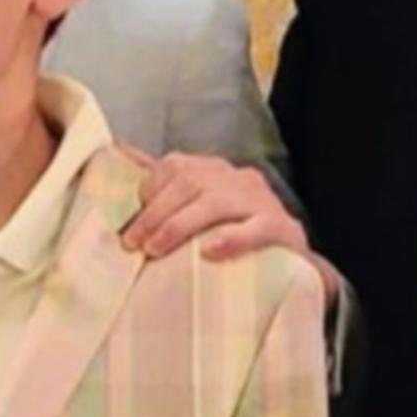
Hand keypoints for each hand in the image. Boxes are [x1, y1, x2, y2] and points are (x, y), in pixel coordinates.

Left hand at [117, 148, 340, 298]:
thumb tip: (121, 150)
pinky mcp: (283, 229)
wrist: (294, 265)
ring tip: (155, 250)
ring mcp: (263, 201)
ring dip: (178, 227)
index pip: (176, 166)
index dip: (148, 191)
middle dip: (155, 214)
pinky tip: (208, 252)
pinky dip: (230, 239)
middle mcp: (239, 178)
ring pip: (216, 203)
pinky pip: (255, 228)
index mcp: (216, 170)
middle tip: (133, 243)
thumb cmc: (234, 234)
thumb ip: (165, 183)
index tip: (128, 222)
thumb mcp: (199, 207)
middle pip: (191, 184)